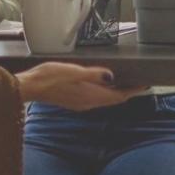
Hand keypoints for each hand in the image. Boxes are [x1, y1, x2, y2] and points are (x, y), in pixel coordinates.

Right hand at [16, 62, 146, 110]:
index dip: (132, 91)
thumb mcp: (73, 71)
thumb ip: (93, 74)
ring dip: (116, 93)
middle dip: (127, 92)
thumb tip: (111, 75)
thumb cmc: (49, 77)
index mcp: (90, 96)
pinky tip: (103, 85)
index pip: (118, 96)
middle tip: (139, 83)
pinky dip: (105, 93)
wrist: (29, 86)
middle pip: (113, 99)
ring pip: (105, 100)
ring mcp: (80, 103)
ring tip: (126, 83)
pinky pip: (95, 98)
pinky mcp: (74, 100)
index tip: (144, 85)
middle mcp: (88, 103)